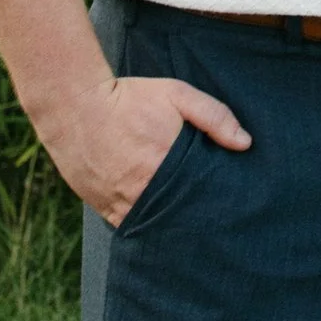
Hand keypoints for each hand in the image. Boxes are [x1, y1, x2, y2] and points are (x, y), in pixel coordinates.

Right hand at [43, 72, 249, 226]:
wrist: (75, 106)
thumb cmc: (129, 98)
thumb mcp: (176, 94)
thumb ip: (213, 116)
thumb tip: (245, 143)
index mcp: (169, 166)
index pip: (203, 199)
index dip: (215, 204)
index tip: (228, 208)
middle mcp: (146, 191)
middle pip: (181, 217)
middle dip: (196, 219)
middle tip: (212, 222)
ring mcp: (123, 203)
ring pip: (156, 226)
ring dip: (170, 225)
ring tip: (187, 225)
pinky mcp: (105, 208)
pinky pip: (131, 226)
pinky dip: (145, 224)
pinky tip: (156, 221)